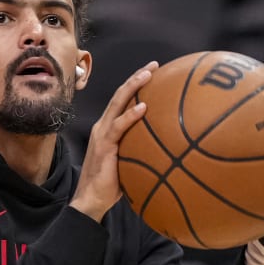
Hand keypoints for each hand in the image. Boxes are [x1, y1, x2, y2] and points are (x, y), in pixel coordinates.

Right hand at [70, 61, 158, 221]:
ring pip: (118, 103)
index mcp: (109, 127)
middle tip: (155, 65)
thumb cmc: (113, 184)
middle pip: (120, 94)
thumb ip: (143, 149)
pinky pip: (118, 127)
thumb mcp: (131, 161)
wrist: (92, 199)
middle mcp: (104, 126)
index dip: (136, 84)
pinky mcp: (104, 145)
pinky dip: (130, 115)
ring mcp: (102, 134)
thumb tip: (171, 147)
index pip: (123, 100)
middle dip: (137, 77)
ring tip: (149, 75)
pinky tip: (143, 107)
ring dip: (133, 87)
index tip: (154, 72)